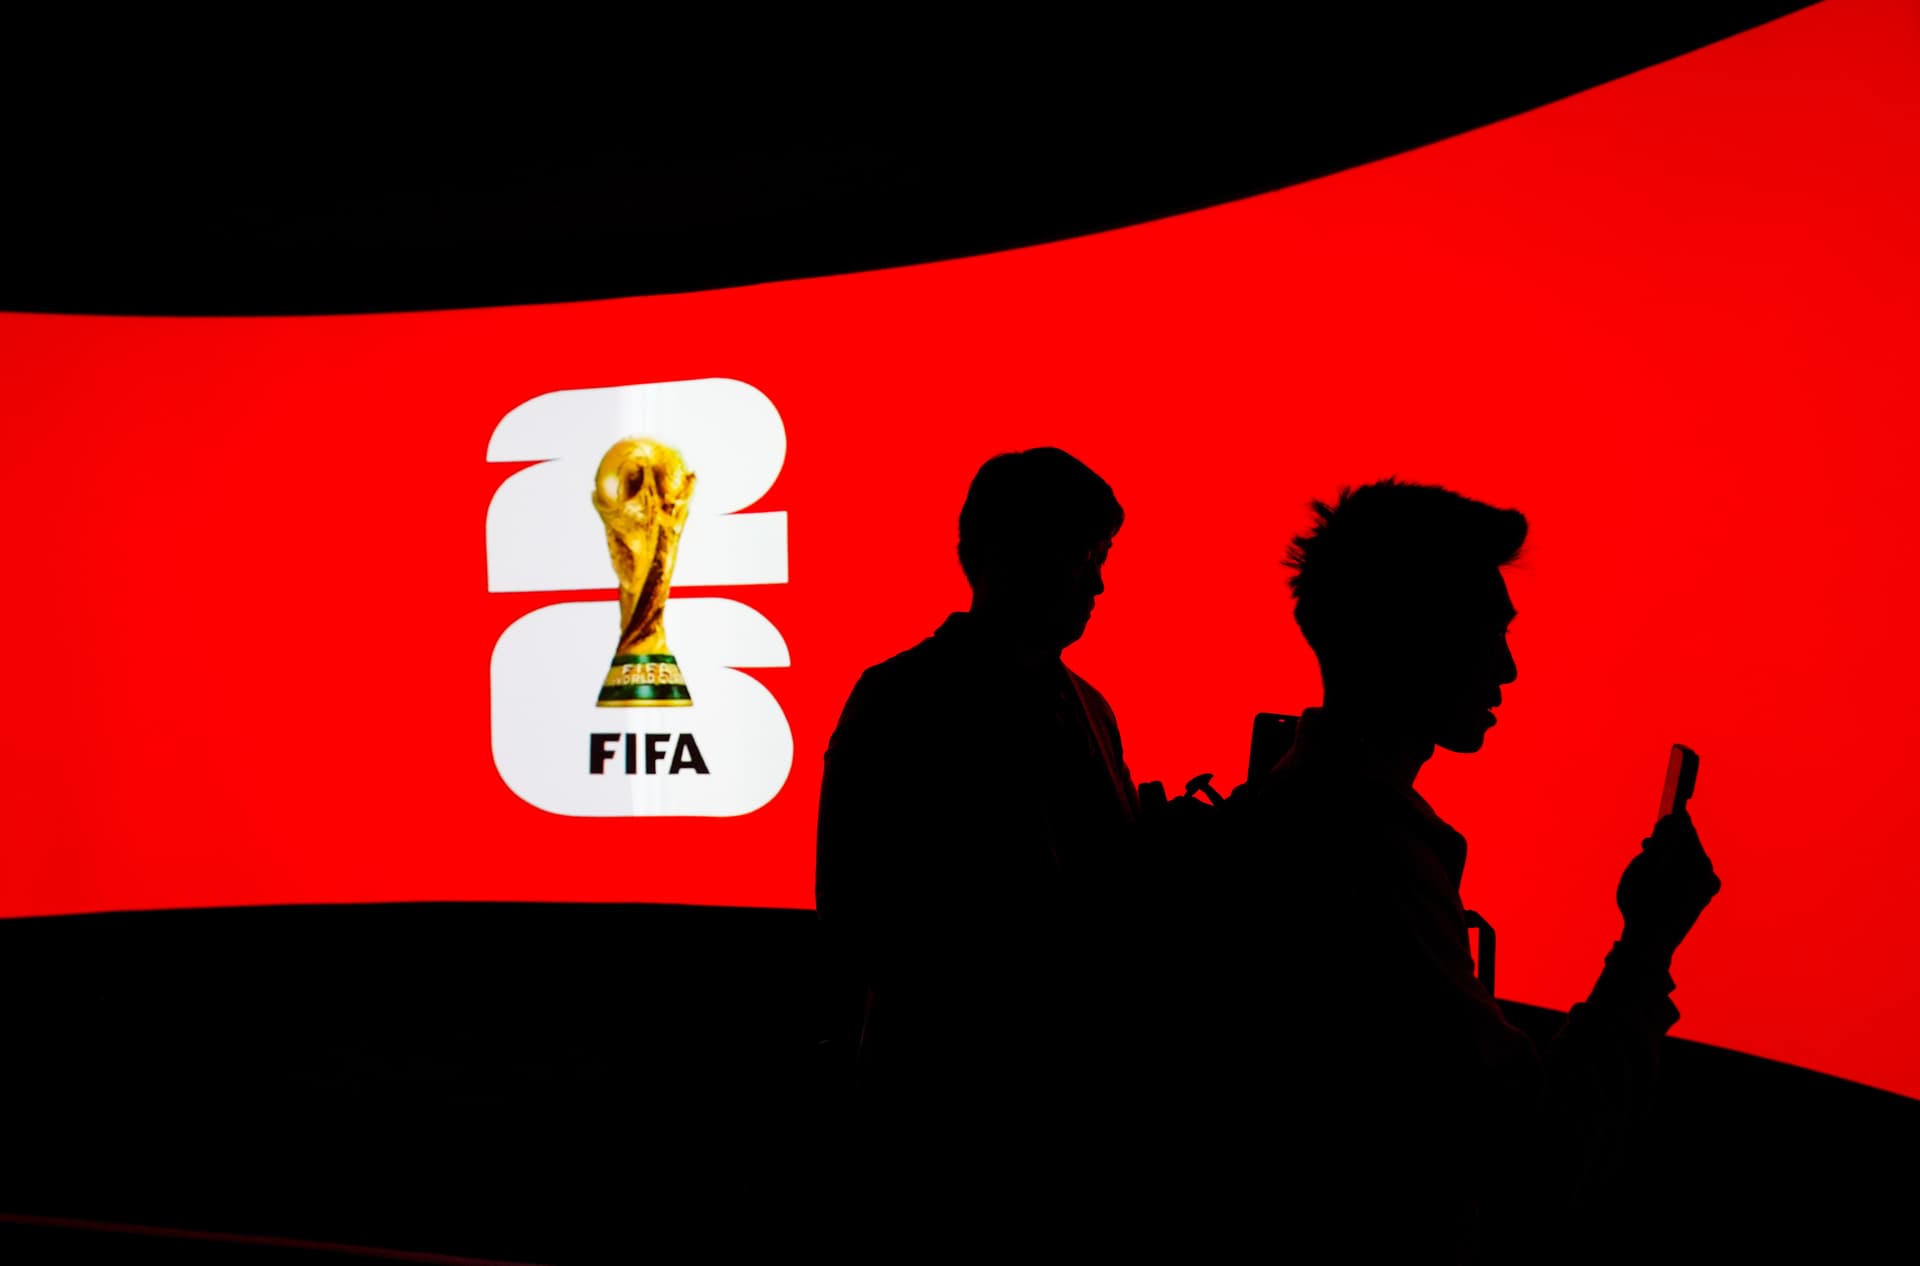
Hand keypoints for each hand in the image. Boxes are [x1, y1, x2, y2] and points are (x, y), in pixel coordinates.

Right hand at [1615, 807, 1720, 965]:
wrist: (1649, 943)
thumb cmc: (1643, 902)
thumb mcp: (1646, 864)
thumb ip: (1661, 839)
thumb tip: (1674, 821)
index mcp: (1698, 864)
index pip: (1686, 830)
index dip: (1671, 822)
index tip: (1663, 816)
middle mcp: (1708, 874)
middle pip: (1688, 845)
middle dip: (1668, 841)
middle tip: (1650, 843)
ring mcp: (1707, 888)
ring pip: (1687, 860)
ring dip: (1668, 855)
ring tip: (1649, 858)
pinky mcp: (1701, 898)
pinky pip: (1688, 873)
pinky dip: (1673, 869)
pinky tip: (1658, 872)